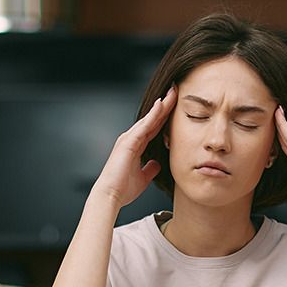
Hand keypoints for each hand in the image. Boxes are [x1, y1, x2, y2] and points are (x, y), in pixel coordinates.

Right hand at [92, 85, 175, 206]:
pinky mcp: (128, 142)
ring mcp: (129, 138)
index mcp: (136, 146)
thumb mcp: (143, 178)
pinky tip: (161, 104)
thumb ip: (150, 169)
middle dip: (165, 105)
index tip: (175, 105)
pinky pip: (144, 125)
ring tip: (172, 92)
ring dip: (161, 105)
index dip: (165, 116)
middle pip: (153, 119)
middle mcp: (132, 139)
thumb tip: (157, 164)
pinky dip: (153, 114)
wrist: (110, 195)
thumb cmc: (123, 188)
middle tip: (176, 90)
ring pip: (149, 118)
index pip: (154, 128)